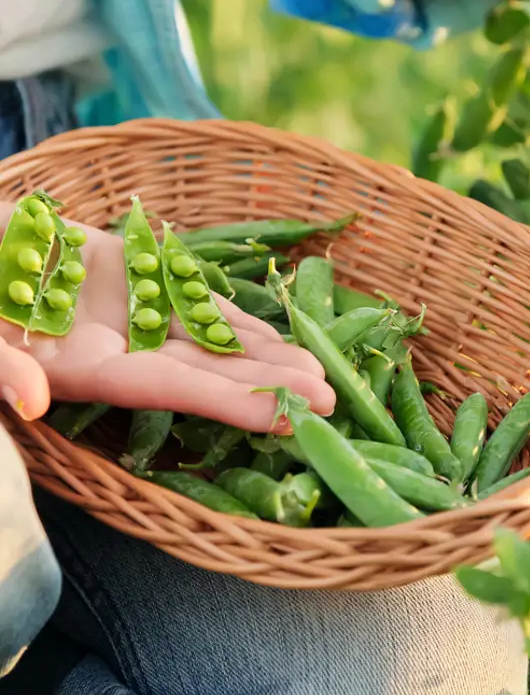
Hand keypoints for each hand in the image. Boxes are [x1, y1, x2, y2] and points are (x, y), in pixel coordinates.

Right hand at [0, 208, 335, 428]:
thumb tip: (28, 399)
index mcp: (84, 369)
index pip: (171, 391)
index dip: (231, 404)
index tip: (290, 417)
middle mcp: (120, 349)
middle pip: (207, 373)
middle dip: (268, 388)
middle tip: (334, 403)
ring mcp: (133, 315)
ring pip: (212, 339)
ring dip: (265, 356)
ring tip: (321, 371)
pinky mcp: (137, 277)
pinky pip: (196, 299)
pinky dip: (237, 316)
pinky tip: (278, 332)